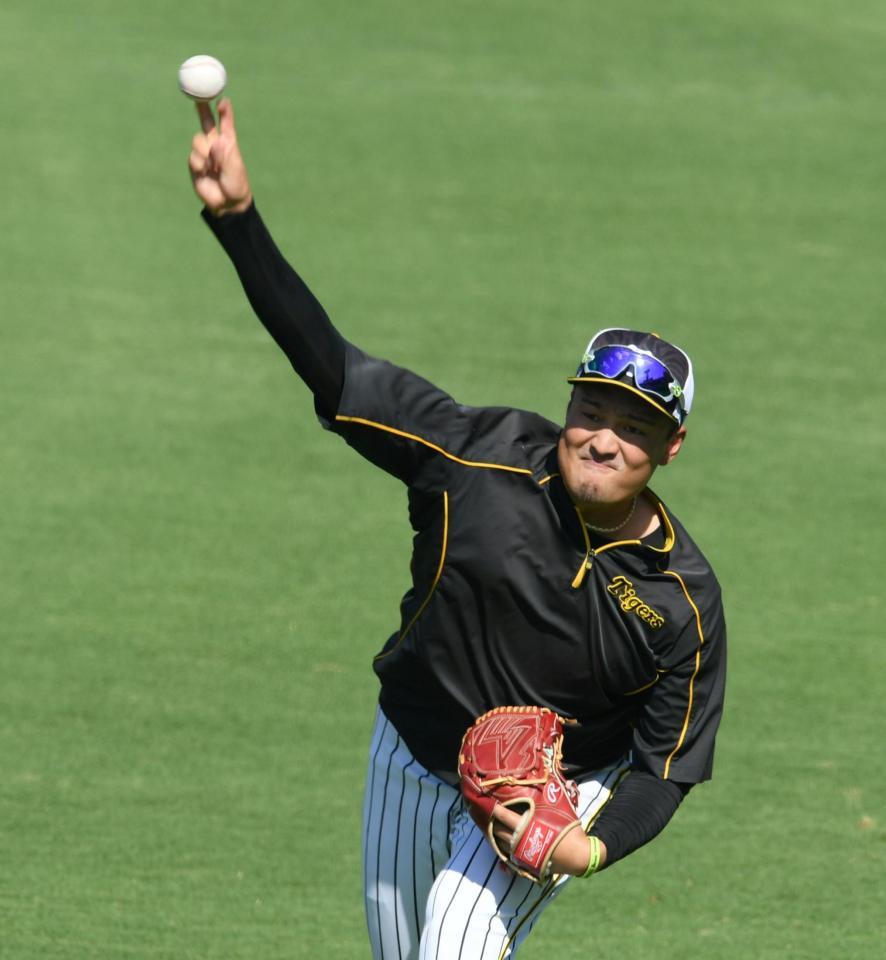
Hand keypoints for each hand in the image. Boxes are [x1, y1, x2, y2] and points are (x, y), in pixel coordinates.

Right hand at [188, 98, 252, 215]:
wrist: (226, 203)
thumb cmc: (236, 185)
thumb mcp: (235, 169)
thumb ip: (225, 156)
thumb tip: (216, 142)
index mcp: (229, 144)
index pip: (226, 124)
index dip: (225, 112)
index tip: (223, 101)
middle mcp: (215, 146)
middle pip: (207, 123)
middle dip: (202, 109)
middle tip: (198, 96)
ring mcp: (204, 154)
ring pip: (197, 141)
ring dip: (203, 151)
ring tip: (211, 166)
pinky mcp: (195, 164)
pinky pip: (193, 157)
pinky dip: (199, 164)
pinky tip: (204, 172)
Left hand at [491, 804, 606, 875]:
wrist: (580, 856)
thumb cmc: (569, 830)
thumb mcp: (559, 809)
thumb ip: (548, 795)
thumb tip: (546, 777)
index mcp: (529, 826)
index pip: (506, 816)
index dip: (495, 809)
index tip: (486, 802)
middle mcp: (522, 841)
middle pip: (500, 831)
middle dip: (490, 822)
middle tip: (481, 813)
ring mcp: (523, 855)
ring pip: (502, 845)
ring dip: (493, 835)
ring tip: (487, 826)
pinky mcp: (527, 864)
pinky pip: (509, 857)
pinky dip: (501, 850)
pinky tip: (497, 843)